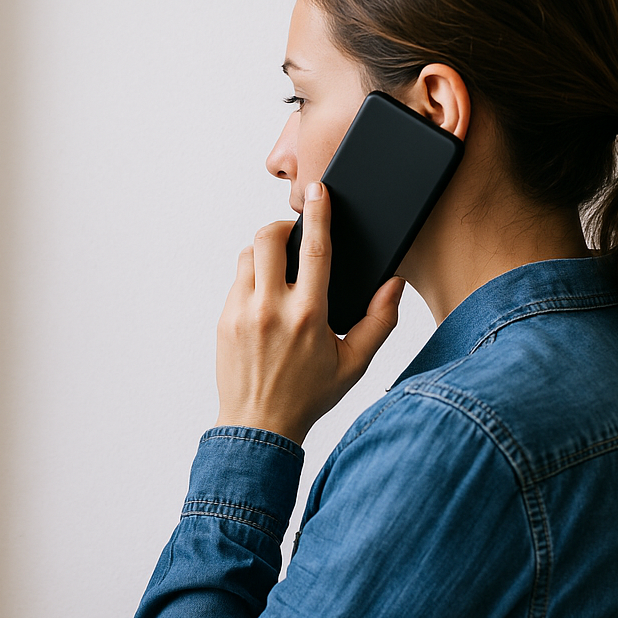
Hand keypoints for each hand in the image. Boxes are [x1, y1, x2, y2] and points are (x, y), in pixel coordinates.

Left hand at [215, 181, 404, 444]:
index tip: (317, 191)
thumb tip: (393, 284)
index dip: (318, 214)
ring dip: (264, 252)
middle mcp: (271, 310)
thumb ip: (379, 321)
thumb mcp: (354, 364)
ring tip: (280, 269)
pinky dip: (252, 277)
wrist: (259, 425)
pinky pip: (236, 281)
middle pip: (268, 239)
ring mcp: (242, 313)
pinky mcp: (224, 320)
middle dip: (281, 228)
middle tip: (294, 237)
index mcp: (308, 316)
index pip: (315, 250)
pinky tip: (266, 296)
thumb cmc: (308, 396)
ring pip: (248, 256)